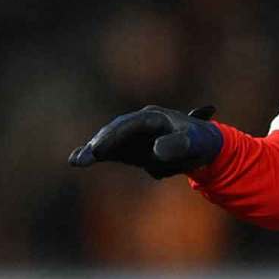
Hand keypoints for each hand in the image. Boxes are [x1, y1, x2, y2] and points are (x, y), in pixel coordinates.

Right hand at [68, 105, 221, 178]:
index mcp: (154, 117)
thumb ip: (177, 145)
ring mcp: (132, 136)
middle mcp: (139, 123)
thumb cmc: (199, 142)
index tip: (102, 148)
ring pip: (108, 141)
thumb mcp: (193, 144)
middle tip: (87, 157)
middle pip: (115, 130)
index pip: (130, 124)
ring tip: (77, 161)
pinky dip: (94, 154)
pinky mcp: (128, 148)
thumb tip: (156, 150)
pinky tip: (75, 161)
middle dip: (100, 143)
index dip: (115, 135)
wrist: (203, 148)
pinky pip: (108, 150)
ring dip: (93, 150)